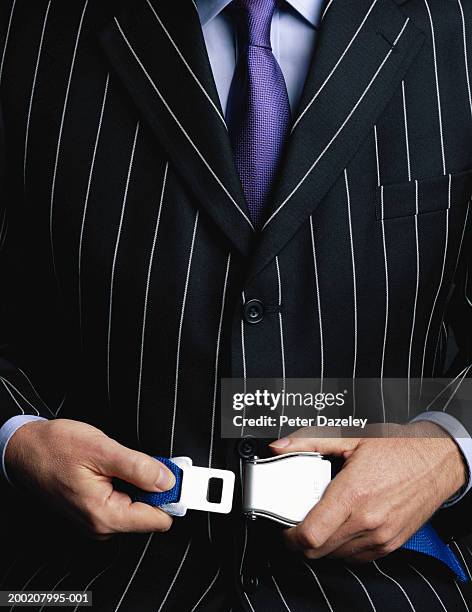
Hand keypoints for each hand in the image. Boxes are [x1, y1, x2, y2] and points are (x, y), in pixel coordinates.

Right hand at [5, 418, 174, 537]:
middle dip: (152, 486)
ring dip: (136, 483)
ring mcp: (97, 521)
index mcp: (105, 515)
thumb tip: (168, 480)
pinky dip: (125, 484)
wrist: (24, 450)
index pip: (158, 519)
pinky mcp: (94, 512)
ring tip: (118, 462)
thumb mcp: (102, 449)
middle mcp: (101, 525)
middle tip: (139, 460)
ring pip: (137, 506)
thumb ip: (139, 467)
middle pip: (150, 513)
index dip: (170, 495)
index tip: (173, 474)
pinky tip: (111, 468)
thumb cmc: (55, 448)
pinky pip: (123, 502)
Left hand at [270, 422, 466, 562]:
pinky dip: (344, 548)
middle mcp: (367, 519)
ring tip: (322, 522)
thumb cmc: (397, 448)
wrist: (436, 460)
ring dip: (323, 545)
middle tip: (298, 524)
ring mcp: (381, 535)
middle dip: (302, 541)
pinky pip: (358, 558)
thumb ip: (309, 443)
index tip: (285, 528)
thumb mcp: (349, 438)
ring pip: (337, 556)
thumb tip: (280, 446)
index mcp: (353, 494)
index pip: (310, 534)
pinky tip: (343, 527)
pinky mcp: (391, 543)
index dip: (290, 536)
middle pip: (319, 550)